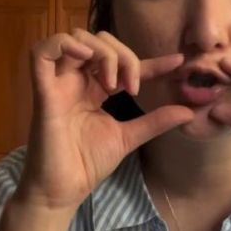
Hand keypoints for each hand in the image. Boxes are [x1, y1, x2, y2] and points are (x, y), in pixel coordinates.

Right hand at [18, 30, 194, 210]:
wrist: (64, 191)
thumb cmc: (87, 165)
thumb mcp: (128, 138)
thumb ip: (155, 122)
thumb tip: (189, 112)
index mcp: (93, 90)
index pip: (123, 63)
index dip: (151, 60)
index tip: (178, 62)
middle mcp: (75, 81)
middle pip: (98, 40)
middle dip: (122, 55)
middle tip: (131, 86)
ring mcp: (58, 84)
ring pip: (74, 39)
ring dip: (100, 51)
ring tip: (112, 82)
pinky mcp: (43, 92)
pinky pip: (41, 53)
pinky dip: (63, 45)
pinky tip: (85, 58)